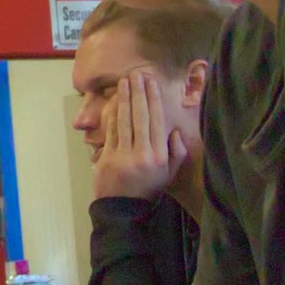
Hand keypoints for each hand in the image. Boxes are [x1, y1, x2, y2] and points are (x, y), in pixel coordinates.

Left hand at [91, 69, 188, 201]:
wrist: (124, 210)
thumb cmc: (148, 189)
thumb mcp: (169, 174)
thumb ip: (176, 152)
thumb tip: (174, 130)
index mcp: (160, 156)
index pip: (157, 121)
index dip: (154, 100)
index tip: (152, 83)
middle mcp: (144, 154)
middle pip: (141, 117)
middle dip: (139, 93)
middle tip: (137, 74)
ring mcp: (124, 155)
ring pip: (125, 121)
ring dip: (124, 99)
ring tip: (124, 82)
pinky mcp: (108, 158)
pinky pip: (111, 132)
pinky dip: (113, 115)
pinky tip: (114, 102)